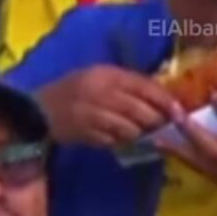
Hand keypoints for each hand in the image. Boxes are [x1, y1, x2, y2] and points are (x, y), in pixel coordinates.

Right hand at [38, 65, 181, 147]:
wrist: (38, 109)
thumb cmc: (75, 90)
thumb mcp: (101, 76)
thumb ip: (128, 83)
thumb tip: (162, 96)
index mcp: (106, 74)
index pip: (144, 85)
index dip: (164, 100)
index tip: (179, 111)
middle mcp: (100, 92)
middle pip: (140, 110)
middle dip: (155, 121)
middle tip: (162, 126)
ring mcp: (91, 114)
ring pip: (129, 129)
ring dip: (138, 134)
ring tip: (140, 133)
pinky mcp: (84, 133)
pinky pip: (113, 141)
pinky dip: (119, 142)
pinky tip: (118, 138)